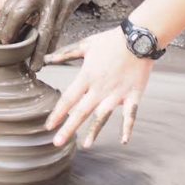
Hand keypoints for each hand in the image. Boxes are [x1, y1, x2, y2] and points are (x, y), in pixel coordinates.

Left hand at [0, 0, 90, 71]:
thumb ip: (17, 0)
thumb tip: (1, 23)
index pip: (9, 8)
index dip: (2, 26)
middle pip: (20, 14)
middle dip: (12, 35)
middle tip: (7, 51)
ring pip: (45, 28)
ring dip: (38, 50)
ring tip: (34, 66)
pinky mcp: (69, 4)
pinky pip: (60, 29)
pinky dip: (53, 44)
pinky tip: (48, 54)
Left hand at [44, 28, 153, 147]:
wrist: (138, 38)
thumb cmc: (111, 40)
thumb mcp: (85, 45)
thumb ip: (65, 53)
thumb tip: (46, 59)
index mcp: (87, 77)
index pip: (68, 99)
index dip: (57, 113)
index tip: (48, 126)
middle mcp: (100, 88)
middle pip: (81, 112)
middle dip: (68, 129)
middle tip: (57, 143)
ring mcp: (117, 94)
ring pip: (102, 117)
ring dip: (93, 132)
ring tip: (85, 145)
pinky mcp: (133, 96)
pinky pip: (130, 115)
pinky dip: (127, 128)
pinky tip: (123, 141)